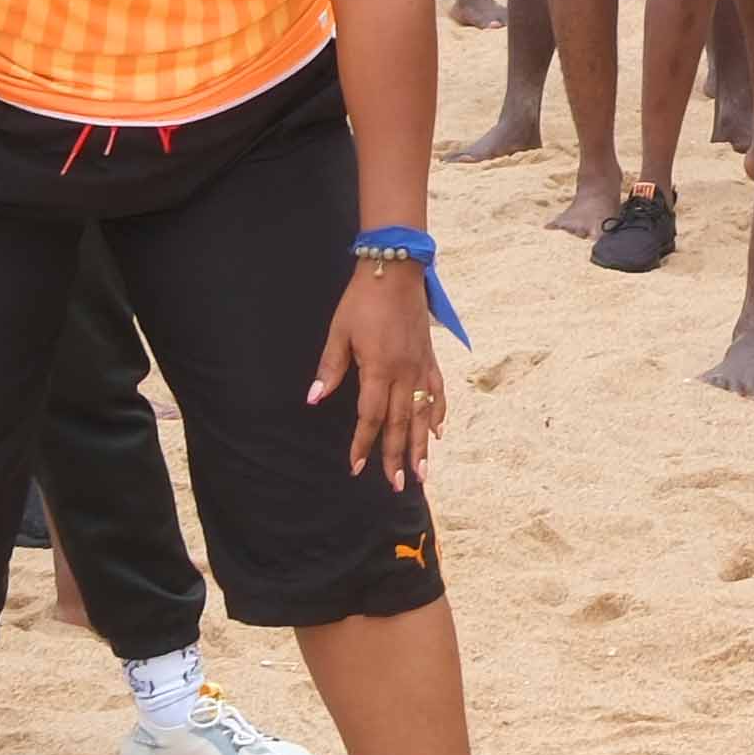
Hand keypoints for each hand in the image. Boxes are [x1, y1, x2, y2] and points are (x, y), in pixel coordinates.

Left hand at [311, 254, 444, 477]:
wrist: (395, 269)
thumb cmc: (362, 300)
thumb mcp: (339, 332)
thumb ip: (330, 369)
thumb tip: (314, 399)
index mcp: (379, 369)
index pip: (371, 417)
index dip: (363, 444)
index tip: (357, 467)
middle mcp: (404, 373)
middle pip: (401, 424)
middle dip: (398, 457)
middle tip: (399, 485)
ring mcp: (421, 366)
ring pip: (424, 414)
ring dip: (422, 445)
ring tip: (424, 472)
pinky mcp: (430, 356)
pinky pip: (438, 391)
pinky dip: (439, 413)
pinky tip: (439, 432)